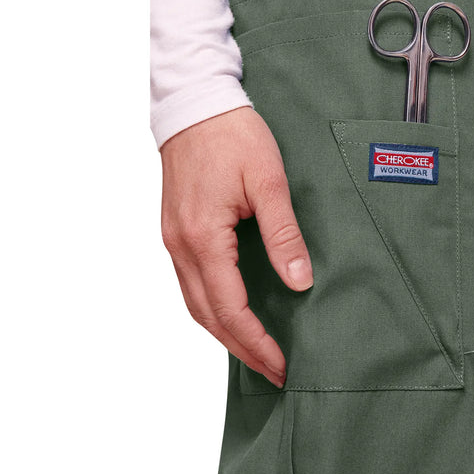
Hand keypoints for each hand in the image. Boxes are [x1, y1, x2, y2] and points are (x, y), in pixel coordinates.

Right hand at [159, 106, 312, 387]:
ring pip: (195, 303)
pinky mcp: (177, 230)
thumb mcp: (269, 182)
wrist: (197, 104)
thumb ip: (283, 235)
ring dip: (224, 331)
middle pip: (207, 316)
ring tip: (255, 350)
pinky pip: (191, 283)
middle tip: (272, 370)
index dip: (256, 341)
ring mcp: (173, 239)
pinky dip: (212, 306)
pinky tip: (232, 310)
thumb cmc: (232, 135)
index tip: (281, 363)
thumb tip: (299, 282)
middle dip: (240, 348)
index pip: (230, 308)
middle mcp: (180, 246)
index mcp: (202, 237)